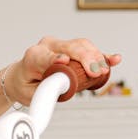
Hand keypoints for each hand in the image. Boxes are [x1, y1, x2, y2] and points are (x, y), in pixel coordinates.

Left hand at [4, 37, 121, 105]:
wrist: (22, 77)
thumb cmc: (25, 85)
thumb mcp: (29, 94)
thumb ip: (44, 91)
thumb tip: (62, 88)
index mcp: (34, 56)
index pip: (46, 55)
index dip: (56, 58)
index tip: (64, 61)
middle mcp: (48, 46)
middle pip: (71, 47)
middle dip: (85, 58)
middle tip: (95, 72)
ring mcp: (61, 45)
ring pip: (82, 46)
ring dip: (95, 58)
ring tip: (104, 70)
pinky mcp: (72, 49)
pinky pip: (89, 50)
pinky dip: (102, 55)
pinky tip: (114, 59)